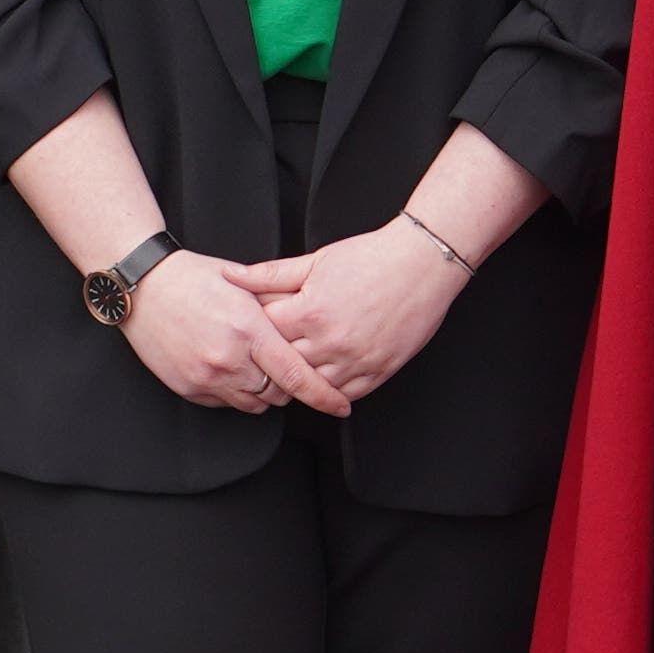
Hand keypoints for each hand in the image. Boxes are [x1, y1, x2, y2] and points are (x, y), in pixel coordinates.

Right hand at [122, 248, 356, 418]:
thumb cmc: (194, 278)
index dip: (323, 395)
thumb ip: (277, 303)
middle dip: (287, 384)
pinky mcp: (189, 388)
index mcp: (248, 329)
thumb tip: (312, 319)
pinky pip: (225, 403)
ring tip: (254, 364)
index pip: (295, 374)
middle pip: (278, 393)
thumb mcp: (242, 281)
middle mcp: (229, 358)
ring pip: (253, 404)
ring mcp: (206, 377)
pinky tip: (227, 366)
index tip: (340, 405)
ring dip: (262, 391)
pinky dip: (234, 391)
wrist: (144, 288)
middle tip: (282, 364)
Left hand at [246, 218, 474, 402]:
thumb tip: (231, 276)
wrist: (422, 262)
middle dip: (274, 357)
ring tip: (298, 363)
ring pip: (311, 386)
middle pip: (284, 364)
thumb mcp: (315, 260)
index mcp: (309, 312)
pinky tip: (325, 377)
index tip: (254, 328)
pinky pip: (344, 395)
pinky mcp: (378, 371)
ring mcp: (355, 360)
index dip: (255, 331)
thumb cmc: (371, 257)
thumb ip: (270, 274)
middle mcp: (330, 342)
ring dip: (302, 377)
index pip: (263, 335)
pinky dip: (331, 390)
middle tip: (272, 350)